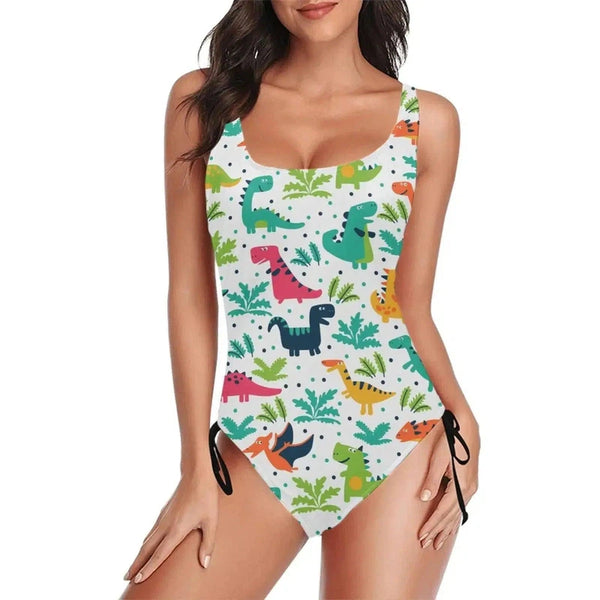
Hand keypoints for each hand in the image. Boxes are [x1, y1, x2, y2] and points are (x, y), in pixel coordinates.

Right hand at [123, 470, 219, 582]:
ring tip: (133, 567)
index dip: (148, 568)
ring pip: (147, 540)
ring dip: (139, 555)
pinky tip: (145, 546)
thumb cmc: (205, 497)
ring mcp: (163, 518)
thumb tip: (205, 563)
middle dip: (136, 565)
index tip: (138, 580)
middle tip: (127, 578)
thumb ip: (208, 544)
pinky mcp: (164, 512)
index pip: (159, 554)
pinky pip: (151, 531)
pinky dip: (145, 543)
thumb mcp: (211, 521)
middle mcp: (166, 525)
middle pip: (147, 549)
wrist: (196, 474)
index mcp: (177, 529)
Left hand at [417, 411, 479, 549]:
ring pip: (457, 514)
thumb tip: (424, 499)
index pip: (443, 512)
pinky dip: (454, 519)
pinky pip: (461, 506)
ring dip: (447, 528)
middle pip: (450, 516)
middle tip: (425, 545)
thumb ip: (432, 480)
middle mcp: (468, 490)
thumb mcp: (438, 459)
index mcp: (460, 486)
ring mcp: (471, 487)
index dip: (431, 525)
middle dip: (437, 531)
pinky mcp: (470, 483)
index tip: (421, 536)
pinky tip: (451, 526)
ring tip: (438, 543)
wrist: (468, 428)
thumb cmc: (450, 441)